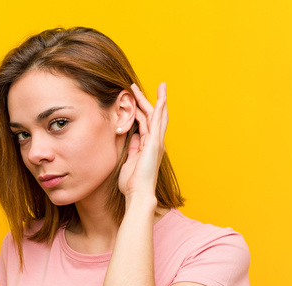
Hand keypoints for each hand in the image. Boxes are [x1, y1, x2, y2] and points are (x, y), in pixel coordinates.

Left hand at [118, 82, 167, 201]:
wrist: (138, 194)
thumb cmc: (133, 183)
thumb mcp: (130, 161)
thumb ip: (133, 148)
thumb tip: (134, 137)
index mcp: (148, 146)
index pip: (146, 124)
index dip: (141, 110)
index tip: (134, 99)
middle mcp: (155, 142)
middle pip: (154, 116)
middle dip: (151, 100)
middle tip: (147, 86)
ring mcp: (156, 142)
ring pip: (158, 116)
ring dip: (157, 99)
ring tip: (161, 85)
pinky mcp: (154, 143)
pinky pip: (158, 122)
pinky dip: (160, 109)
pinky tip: (162, 98)